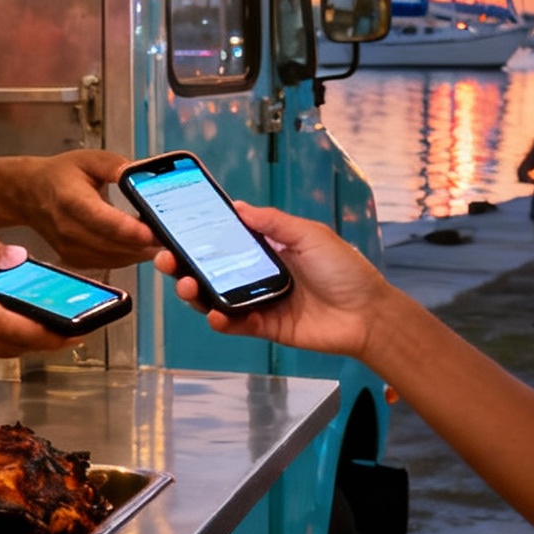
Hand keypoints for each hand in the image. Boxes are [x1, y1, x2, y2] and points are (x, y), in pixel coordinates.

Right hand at [26, 149, 157, 267]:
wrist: (30, 195)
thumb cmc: (61, 176)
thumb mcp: (89, 160)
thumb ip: (116, 166)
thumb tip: (142, 173)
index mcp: (70, 200)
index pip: (103, 221)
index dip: (130, 230)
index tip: (154, 232)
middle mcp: (68, 229)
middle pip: (113, 244)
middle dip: (145, 242)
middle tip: (172, 233)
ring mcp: (70, 249)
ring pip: (115, 258)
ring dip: (140, 250)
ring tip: (161, 236)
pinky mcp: (76, 260)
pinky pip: (110, 263)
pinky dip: (129, 255)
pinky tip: (141, 243)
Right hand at [154, 201, 393, 359]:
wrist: (368, 314)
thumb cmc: (345, 270)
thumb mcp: (309, 235)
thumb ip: (273, 222)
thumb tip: (238, 206)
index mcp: (266, 249)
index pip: (223, 240)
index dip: (197, 237)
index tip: (173, 230)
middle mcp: (257, 274)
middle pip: (210, 270)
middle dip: (183, 264)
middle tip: (165, 258)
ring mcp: (259, 301)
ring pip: (215, 298)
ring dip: (194, 292)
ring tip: (184, 285)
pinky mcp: (266, 327)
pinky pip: (235, 324)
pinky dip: (220, 320)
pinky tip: (215, 314)